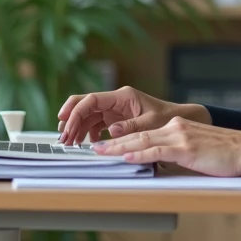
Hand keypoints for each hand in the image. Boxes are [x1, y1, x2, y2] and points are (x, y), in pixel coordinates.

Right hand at [56, 86, 208, 144]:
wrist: (177, 120)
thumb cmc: (167, 118)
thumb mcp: (152, 122)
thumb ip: (132, 126)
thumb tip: (111, 131)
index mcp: (122, 96)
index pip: (92, 100)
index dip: (75, 109)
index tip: (65, 122)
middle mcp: (115, 101)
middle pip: (85, 106)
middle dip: (71, 119)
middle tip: (63, 137)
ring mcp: (114, 110)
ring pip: (88, 116)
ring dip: (77, 129)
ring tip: (71, 143)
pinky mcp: (115, 119)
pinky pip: (96, 124)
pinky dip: (89, 133)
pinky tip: (89, 144)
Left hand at [90, 117, 240, 176]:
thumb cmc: (226, 154)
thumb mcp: (196, 151)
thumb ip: (177, 154)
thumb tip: (160, 165)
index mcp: (177, 127)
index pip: (144, 134)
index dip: (123, 139)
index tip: (106, 146)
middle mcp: (175, 127)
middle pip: (138, 135)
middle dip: (113, 143)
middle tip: (94, 148)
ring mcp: (180, 136)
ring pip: (143, 141)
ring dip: (119, 147)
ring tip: (101, 152)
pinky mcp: (186, 147)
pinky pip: (158, 151)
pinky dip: (140, 154)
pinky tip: (127, 156)